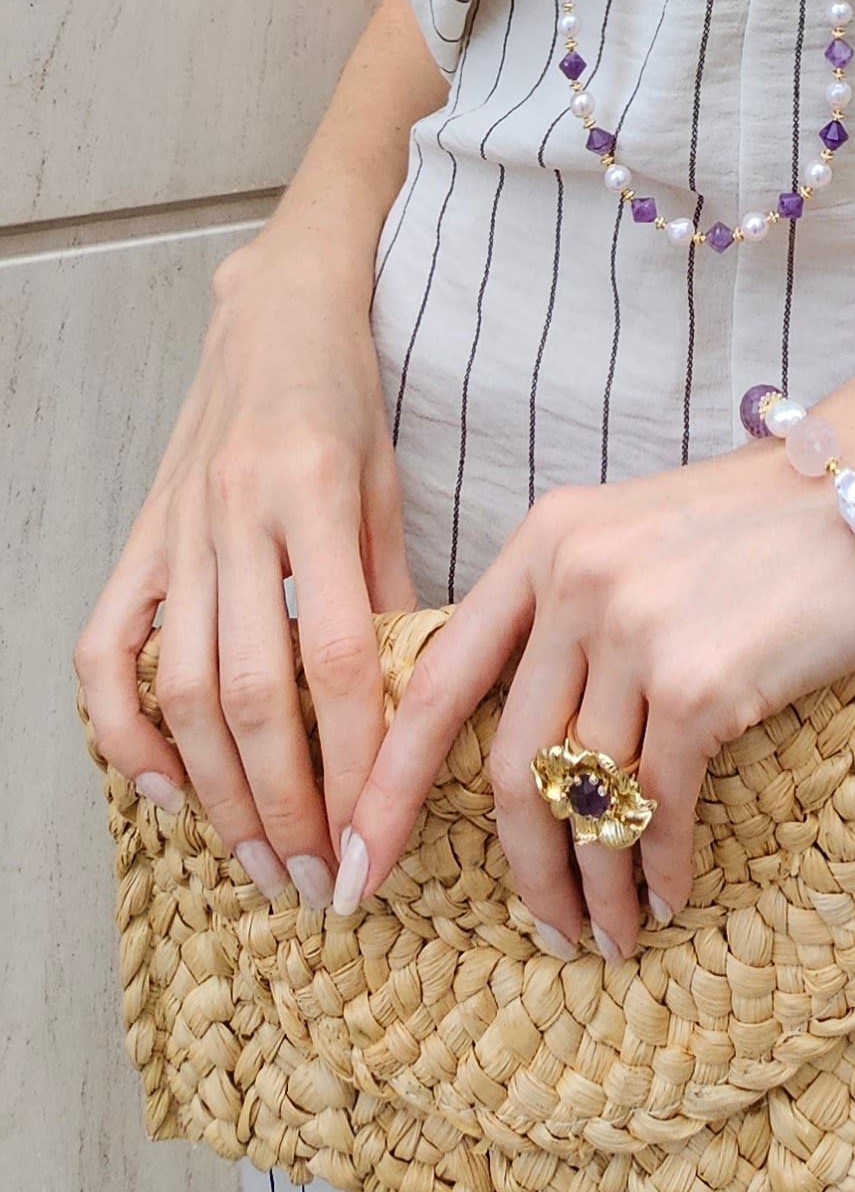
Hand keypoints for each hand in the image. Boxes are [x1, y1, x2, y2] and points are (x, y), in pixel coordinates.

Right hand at [73, 238, 417, 906]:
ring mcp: (174, 531)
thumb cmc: (348, 401)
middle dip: (285, 802)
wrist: (273, 312)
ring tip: (255, 859)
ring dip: (215, 789)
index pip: (341, 664)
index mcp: (315, 499)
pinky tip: (162, 788)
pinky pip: (104, 648)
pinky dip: (122, 727)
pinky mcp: (135, 539)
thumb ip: (394, 591)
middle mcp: (235, 520)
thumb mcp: (392, 487)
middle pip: (252, 693)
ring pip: (178, 685)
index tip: (375, 843)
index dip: (358, 764)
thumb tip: (413, 703)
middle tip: (314, 879)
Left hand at [336, 429, 854, 958]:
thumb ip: (572, 611)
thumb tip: (540, 733)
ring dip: (595, 886)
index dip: (389, 783)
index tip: (360, 863)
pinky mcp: (700, 681)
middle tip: (542, 929)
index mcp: (542, 545)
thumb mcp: (635, 537)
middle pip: (510, 763)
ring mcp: (633, 632)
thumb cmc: (759, 525)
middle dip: (519, 868)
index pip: (439, 681)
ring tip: (610, 936)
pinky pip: (660, 804)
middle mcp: (573, 584)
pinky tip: (671, 898)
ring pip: (585, 796)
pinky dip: (660, 867)